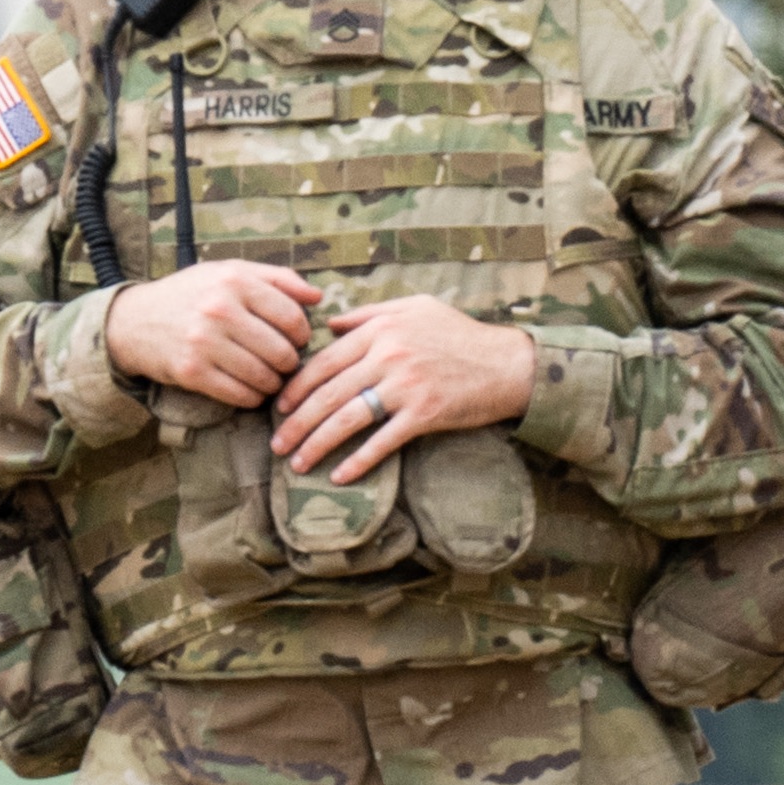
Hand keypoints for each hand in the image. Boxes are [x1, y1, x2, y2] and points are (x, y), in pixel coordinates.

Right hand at [107, 259, 328, 405]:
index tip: (298, 340)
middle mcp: (219, 310)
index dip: (302, 334)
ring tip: (269, 376)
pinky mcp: (192, 372)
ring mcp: (204, 342)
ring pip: (264, 376)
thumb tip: (317, 298)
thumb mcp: (230, 272)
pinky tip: (250, 389)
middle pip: (281, 351)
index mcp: (234, 281)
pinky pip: (241, 395)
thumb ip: (278, 279)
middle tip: (284, 362)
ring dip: (273, 382)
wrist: (134, 321)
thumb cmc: (191, 295)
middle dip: (289, 362)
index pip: (291, 317)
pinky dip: (252, 397)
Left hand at [271, 296, 540, 479]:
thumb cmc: (459, 334)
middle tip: (277, 444)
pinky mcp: (424, 414)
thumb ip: (368, 314)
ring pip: (347, 419)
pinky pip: (381, 442)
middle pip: (328, 393)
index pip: (324, 360)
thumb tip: (330, 326)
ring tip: (297, 463)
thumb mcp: (414, 308)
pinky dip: (358, 461)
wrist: (507, 363)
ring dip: (317, 445)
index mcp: (380, 329)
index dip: (297, 387)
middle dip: (296, 422)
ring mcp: (405, 386)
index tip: (279, 407)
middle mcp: (388, 355)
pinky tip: (339, 476)